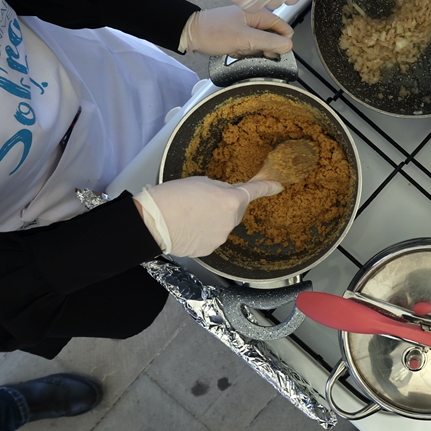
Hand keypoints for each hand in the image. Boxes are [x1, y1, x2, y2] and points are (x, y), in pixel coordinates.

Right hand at [134, 177, 282, 257]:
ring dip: (212, 219)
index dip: (267, 187)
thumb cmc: (173, 197)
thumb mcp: (201, 182)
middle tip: (202, 200)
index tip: (276, 186)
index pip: (255, 191)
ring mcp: (221, 237)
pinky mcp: (209, 249)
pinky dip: (203, 232)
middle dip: (224, 205)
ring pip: (222, 225)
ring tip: (190, 214)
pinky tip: (188, 227)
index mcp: (232, 200)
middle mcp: (231, 221)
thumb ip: (221, 189)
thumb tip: (226, 195)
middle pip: (235, 210)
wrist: (154, 222)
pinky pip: (211, 237)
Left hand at [180, 7, 293, 56]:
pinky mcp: (239, 35)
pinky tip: (235, 51)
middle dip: (264, 49)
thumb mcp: (244, 39)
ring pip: (261, 45)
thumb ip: (269, 42)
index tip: (271, 51)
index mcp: (259, 13)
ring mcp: (247, 27)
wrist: (191, 34)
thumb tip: (288, 45)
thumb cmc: (213, 33)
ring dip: (253, 52)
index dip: (281, 42)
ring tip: (239, 49)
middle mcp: (255, 18)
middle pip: (273, 38)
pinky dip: (244, 52)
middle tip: (250, 49)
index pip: (284, 29)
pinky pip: (250, 47)